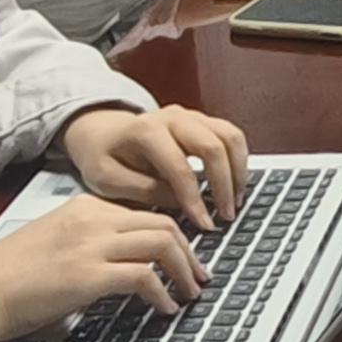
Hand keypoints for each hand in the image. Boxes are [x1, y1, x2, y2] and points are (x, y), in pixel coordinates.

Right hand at [0, 190, 198, 329]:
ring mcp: (91, 245)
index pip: (146, 212)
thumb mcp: (55, 242)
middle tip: (199, 275)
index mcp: (85, 207)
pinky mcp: (89, 274)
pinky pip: (144, 276)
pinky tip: (164, 308)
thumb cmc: (9, 276)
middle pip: (165, 223)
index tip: (185, 256)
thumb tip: (125, 260)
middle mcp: (93, 219)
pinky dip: (163, 293)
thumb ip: (89, 241)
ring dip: (185, 271)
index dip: (174, 236)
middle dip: (190, 252)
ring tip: (190, 292)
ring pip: (163, 243)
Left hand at [65, 99, 246, 230]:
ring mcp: (190, 116)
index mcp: (145, 130)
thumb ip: (143, 191)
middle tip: (226, 216)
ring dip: (238, 171)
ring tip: (235, 201)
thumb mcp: (108, 181)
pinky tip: (235, 184)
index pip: (180, 167)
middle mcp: (172, 117)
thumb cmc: (103, 157)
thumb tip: (182, 203)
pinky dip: (239, 159)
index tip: (204, 225)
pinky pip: (231, 135)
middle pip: (213, 146)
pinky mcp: (201, 120)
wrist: (101, 133)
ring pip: (230, 136)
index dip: (194, 199)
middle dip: (224, 185)